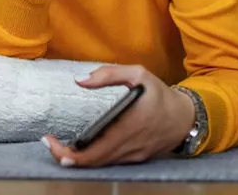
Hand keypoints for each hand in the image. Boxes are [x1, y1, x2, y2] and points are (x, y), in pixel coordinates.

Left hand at [43, 65, 194, 166]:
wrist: (187, 117)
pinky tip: (83, 148)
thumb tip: (79, 80)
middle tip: (50, 144)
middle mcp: (131, 146)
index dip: (69, 153)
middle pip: (92, 162)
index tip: (51, 142)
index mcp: (129, 126)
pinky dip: (94, 158)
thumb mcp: (138, 74)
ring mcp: (134, 155)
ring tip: (61, 146)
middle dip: (66, 157)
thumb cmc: (160, 94)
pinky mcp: (137, 159)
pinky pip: (111, 162)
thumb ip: (108, 74)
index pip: (93, 151)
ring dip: (79, 158)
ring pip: (100, 164)